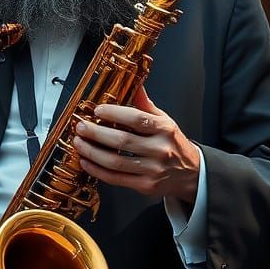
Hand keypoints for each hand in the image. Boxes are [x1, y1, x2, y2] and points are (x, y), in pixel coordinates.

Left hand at [71, 85, 199, 203]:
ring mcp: (153, 170)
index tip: (97, 110)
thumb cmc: (172, 143)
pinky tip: (86, 161)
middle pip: (122, 141)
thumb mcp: (164, 120)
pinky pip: (116, 178)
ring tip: (78, 143)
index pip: (137, 119)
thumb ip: (145, 104)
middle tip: (80, 127)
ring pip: (116, 162)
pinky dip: (97, 170)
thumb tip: (134, 83)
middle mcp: (160, 150)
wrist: (191, 173)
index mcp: (164, 129)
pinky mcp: (146, 186)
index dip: (115, 114)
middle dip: (96, 133)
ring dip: (92, 152)